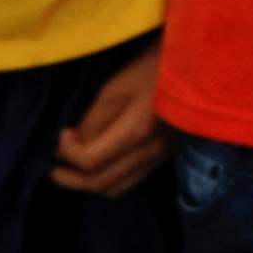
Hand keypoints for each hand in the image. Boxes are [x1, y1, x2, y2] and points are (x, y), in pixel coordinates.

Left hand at [49, 45, 166, 196]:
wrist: (199, 65)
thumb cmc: (154, 66)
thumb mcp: (117, 86)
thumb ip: (94, 118)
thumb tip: (74, 142)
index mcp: (137, 131)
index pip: (91, 160)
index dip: (68, 152)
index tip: (63, 132)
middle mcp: (150, 152)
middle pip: (103, 183)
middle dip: (72, 179)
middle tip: (53, 168)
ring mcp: (160, 156)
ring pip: (118, 187)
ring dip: (89, 184)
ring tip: (72, 171)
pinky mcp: (164, 155)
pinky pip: (132, 179)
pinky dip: (109, 178)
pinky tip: (99, 165)